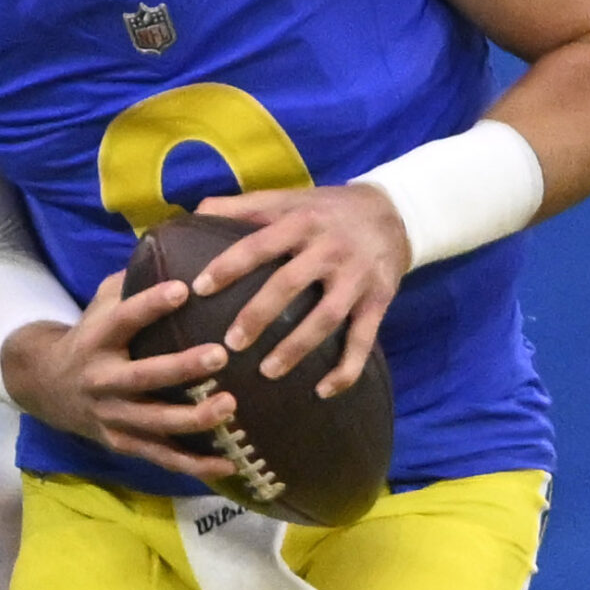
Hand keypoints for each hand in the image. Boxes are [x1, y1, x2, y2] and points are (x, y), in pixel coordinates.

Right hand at [0, 271, 235, 483]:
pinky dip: (194, 464)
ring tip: (230, 407)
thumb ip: (133, 282)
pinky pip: (161, 457)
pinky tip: (229, 463)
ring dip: (193, 418)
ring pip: (154, 422)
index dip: (151, 304)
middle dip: (181, 368)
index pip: (123, 319)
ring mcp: (111, 416)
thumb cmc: (90, 337)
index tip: (183, 288)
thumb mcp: (99, 306)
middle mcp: (100, 380)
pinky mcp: (122, 443)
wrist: (44, 387)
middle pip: (142, 377)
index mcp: (96, 339)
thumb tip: (180, 241)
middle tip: (219, 355)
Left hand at [190, 183, 409, 396]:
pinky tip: (323, 391)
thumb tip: (194, 211)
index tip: (199, 289)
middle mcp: (330, 248)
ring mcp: (357, 277)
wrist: (396, 213)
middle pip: (290, 284)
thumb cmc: (326, 211)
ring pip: (326, 317)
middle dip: (259, 314)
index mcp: (302, 222)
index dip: (229, 266)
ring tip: (268, 372)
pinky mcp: (379, 300)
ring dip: (297, 347)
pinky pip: (364, 339)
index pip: (259, 245)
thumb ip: (243, 207)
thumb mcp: (290, 199)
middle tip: (231, 344)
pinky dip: (347, 368)